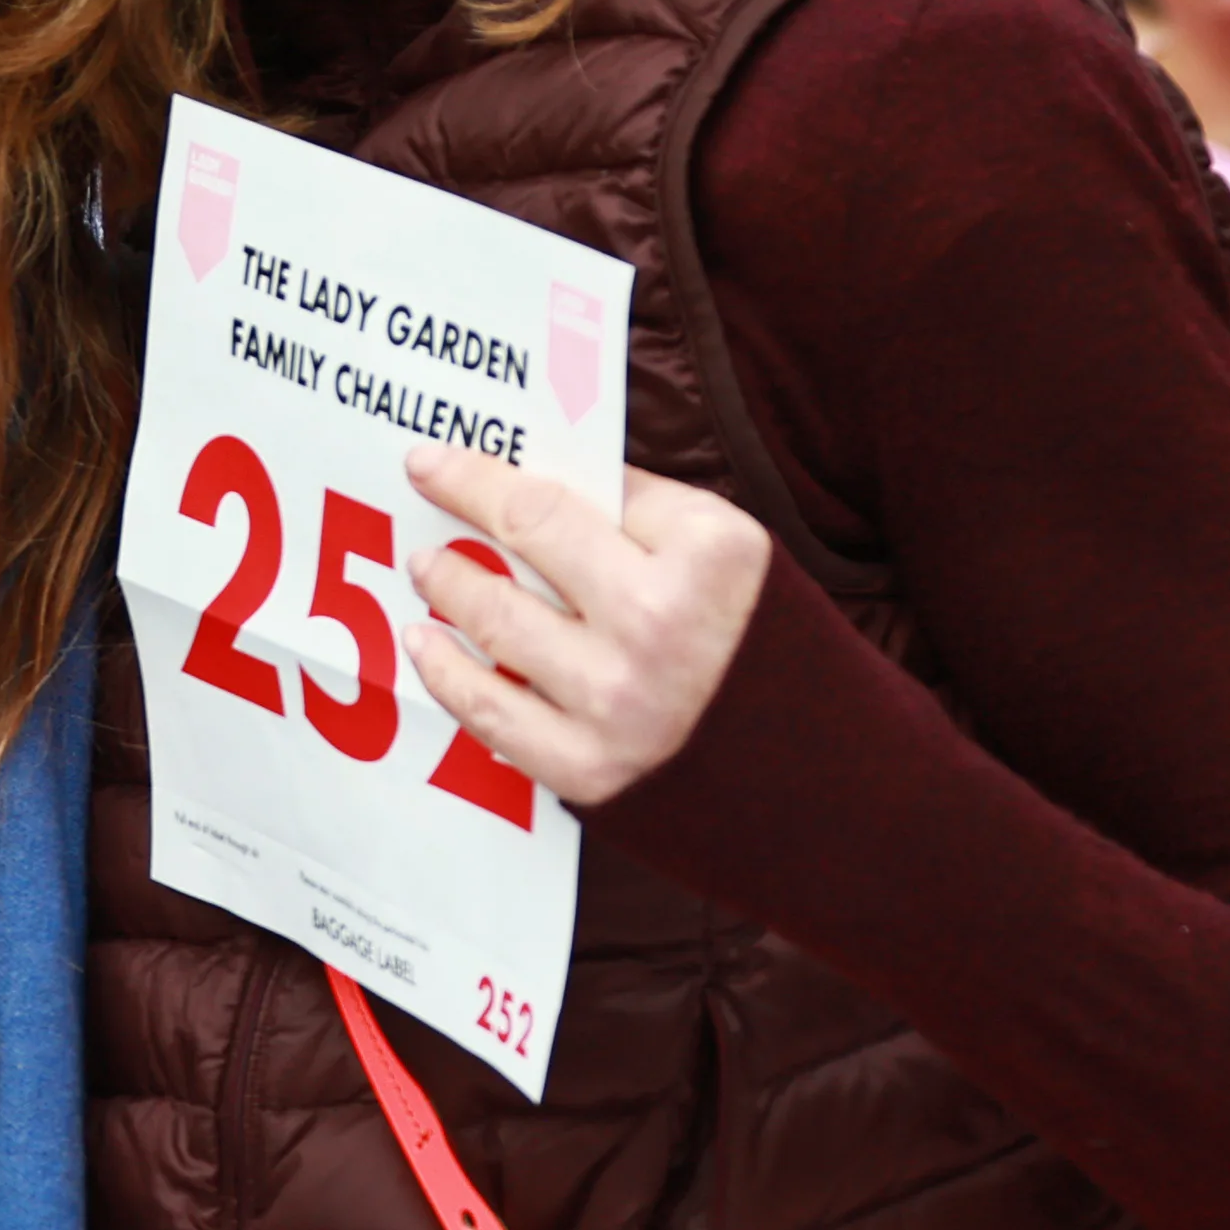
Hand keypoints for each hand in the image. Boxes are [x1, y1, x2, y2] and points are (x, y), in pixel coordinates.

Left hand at [396, 450, 772, 808]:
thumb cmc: (755, 639)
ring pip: (496, 625)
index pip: (561, 497)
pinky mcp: (592, 768)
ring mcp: (620, 702)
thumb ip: (636, 508)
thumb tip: (533, 476)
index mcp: (703, 554)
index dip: (481, 475)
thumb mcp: (725, 547)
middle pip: (524, 543)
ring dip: (448, 590)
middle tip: (424, 500)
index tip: (434, 461)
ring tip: (426, 572)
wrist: (804, 768)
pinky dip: (446, 673)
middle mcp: (659, 624)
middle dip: (459, 513)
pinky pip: (490, 713)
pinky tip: (427, 646)